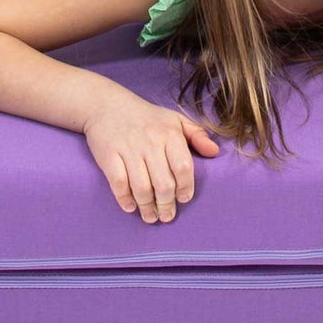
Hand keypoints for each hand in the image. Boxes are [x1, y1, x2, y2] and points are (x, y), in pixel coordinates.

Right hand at [84, 95, 220, 222]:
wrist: (108, 105)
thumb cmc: (147, 117)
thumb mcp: (175, 120)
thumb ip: (197, 135)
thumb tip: (214, 152)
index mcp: (169, 133)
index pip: (183, 167)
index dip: (186, 187)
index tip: (184, 198)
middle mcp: (150, 141)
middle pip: (163, 183)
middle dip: (167, 205)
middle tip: (167, 216)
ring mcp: (128, 148)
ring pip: (141, 187)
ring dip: (147, 207)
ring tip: (151, 216)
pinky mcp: (108, 155)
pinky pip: (119, 183)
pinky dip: (125, 199)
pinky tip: (131, 207)